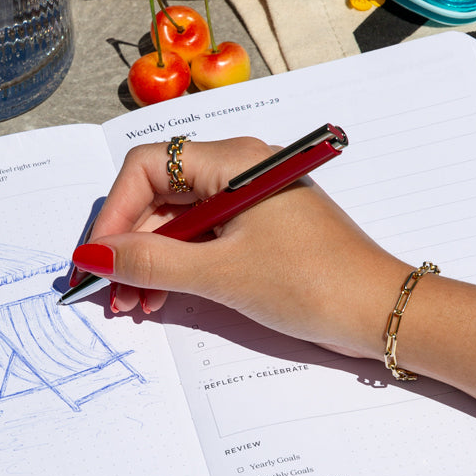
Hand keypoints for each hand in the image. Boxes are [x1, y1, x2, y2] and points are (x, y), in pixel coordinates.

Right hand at [74, 137, 406, 359]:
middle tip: (112, 294)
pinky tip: (162, 298)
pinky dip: (175, 267)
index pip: (146, 167)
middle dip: (127, 245)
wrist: (383, 313)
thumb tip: (92, 256)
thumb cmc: (313, 284)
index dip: (113, 212)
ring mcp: (247, 201)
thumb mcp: (221, 273)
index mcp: (233, 162)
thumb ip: (151, 262)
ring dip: (147, 261)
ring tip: (134, 306)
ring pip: (175, 221)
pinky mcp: (255, 229)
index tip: (96, 259)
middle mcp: (237, 171)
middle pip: (156, 195)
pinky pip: (199, 239)